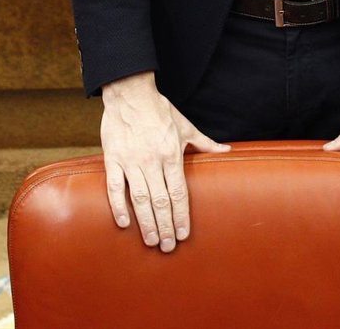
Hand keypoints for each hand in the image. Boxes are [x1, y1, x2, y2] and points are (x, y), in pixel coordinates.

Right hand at [100, 73, 228, 251]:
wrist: (130, 93)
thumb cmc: (159, 110)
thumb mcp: (185, 126)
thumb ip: (204, 143)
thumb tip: (226, 150)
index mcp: (171, 154)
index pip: (179, 192)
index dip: (181, 216)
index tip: (183, 234)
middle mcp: (152, 161)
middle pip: (160, 201)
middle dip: (165, 226)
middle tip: (168, 247)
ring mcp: (131, 161)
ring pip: (139, 199)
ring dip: (145, 223)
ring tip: (150, 241)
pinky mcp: (113, 159)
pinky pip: (114, 188)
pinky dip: (118, 207)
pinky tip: (124, 224)